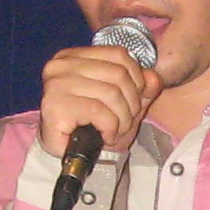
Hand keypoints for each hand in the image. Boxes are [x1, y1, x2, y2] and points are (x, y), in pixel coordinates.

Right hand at [37, 42, 163, 161]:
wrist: (67, 155)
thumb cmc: (92, 126)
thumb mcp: (123, 104)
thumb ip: (141, 88)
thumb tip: (153, 77)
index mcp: (74, 56)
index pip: (118, 54)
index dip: (136, 78)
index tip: (135, 101)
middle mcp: (61, 65)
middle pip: (118, 74)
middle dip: (131, 103)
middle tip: (126, 122)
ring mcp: (56, 84)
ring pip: (111, 93)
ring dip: (122, 119)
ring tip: (116, 131)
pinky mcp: (55, 105)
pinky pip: (99, 111)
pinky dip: (110, 128)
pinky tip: (106, 136)